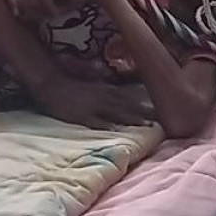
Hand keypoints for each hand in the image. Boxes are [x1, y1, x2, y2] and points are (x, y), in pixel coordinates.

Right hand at [30, 76, 154, 129]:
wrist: (52, 85)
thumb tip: (130, 100)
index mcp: (108, 90)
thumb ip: (112, 92)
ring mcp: (93, 105)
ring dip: (131, 118)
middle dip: (145, 113)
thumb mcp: (97, 87)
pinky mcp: (80, 114)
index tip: (163, 112)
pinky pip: (94, 120)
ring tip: (146, 126)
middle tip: (162, 121)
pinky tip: (114, 130)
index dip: (147, 105)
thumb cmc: (74, 88)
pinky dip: (105, 124)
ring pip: (116, 112)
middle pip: (129, 106)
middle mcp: (104, 96)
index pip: (132, 98)